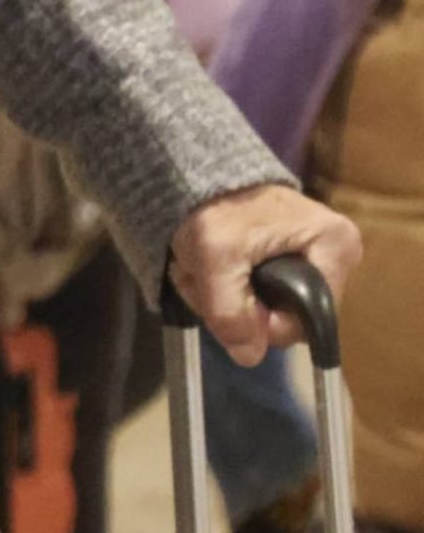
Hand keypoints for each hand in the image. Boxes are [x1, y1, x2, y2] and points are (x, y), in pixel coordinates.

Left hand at [169, 183, 361, 366]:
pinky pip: (261, 296)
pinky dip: (227, 289)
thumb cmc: (213, 204)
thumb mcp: (214, 256)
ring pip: (270, 310)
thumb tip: (249, 356)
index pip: (309, 319)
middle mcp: (336, 254)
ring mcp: (313, 259)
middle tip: (206, 281)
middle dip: (240, 308)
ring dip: (226, 300)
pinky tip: (208, 270)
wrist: (196, 176)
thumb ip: (230, 310)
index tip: (234, 298)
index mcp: (335, 247)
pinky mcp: (290, 261)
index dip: (268, 320)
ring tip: (202, 270)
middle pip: (288, 317)